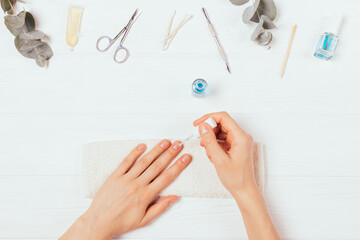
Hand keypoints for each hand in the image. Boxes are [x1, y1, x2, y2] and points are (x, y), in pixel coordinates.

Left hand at [60, 140, 191, 239]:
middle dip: (170, 154)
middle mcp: (137, 185)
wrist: (99, 222)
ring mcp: (125, 179)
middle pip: (158, 166)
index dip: (178, 166)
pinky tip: (142, 145)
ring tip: (165, 142)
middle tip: (179, 144)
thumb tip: (174, 197)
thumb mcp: (144, 220)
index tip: (185, 158)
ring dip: (156, 150)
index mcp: (146, 196)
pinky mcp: (115, 176)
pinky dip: (134, 153)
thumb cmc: (121, 222)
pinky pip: (126, 161)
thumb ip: (160, 207)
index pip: (167, 177)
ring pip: (144, 161)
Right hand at [195, 112, 279, 239]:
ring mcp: (239, 142)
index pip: (224, 118)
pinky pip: (222, 140)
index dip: (209, 118)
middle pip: (222, 124)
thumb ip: (210, 141)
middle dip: (209, 130)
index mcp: (241, 137)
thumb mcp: (219, 159)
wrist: (244, 191)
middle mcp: (241, 137)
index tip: (198, 124)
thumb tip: (203, 126)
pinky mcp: (236, 147)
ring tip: (208, 151)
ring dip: (211, 139)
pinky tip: (213, 155)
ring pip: (221, 132)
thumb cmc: (236, 178)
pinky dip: (215, 145)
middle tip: (200, 139)